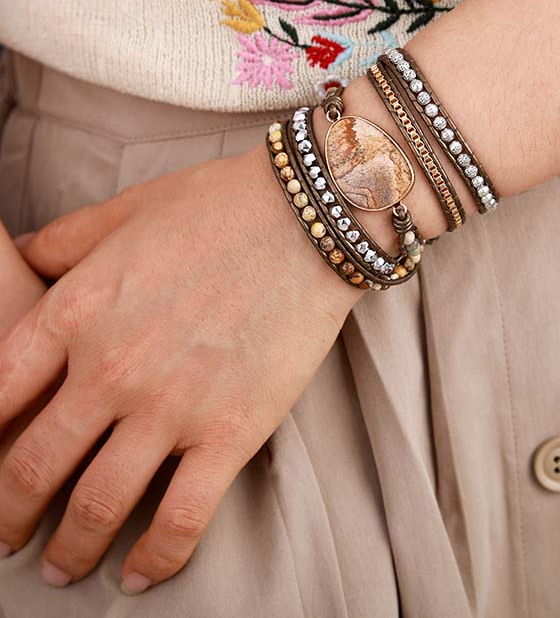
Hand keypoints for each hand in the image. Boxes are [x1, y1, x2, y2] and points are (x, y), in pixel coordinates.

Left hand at [0, 143, 361, 593]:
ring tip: (65, 569)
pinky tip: (139, 576)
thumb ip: (64, 241)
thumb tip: (21, 254)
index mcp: (76, 311)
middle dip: (9, 514)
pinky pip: (180, 519)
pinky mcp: (231, 432)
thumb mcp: (125, 211)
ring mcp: (170, 406)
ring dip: (70, 550)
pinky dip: (154, 559)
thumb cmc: (217, 205)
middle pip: (32, 466)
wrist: (307, 217)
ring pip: (96, 506)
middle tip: (8, 536)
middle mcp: (110, 369)